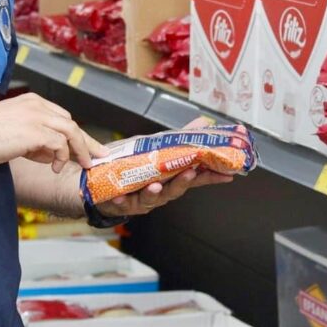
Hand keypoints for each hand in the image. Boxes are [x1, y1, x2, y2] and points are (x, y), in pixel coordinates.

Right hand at [0, 93, 104, 173]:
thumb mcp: (13, 132)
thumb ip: (34, 139)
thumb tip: (51, 154)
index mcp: (31, 102)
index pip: (62, 116)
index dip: (76, 134)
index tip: (87, 146)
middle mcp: (37, 105)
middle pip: (71, 123)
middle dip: (86, 142)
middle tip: (96, 157)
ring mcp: (37, 117)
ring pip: (71, 132)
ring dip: (80, 150)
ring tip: (84, 165)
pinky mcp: (35, 131)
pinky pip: (60, 144)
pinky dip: (61, 157)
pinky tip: (54, 167)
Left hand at [96, 117, 239, 216]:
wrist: (97, 182)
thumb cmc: (130, 166)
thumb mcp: (154, 147)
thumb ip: (179, 138)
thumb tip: (204, 123)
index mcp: (169, 178)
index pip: (195, 178)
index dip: (211, 177)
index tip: (228, 174)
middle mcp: (158, 192)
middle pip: (175, 190)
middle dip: (183, 183)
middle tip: (190, 174)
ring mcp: (139, 199)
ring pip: (150, 199)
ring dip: (154, 193)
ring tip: (156, 186)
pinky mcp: (119, 202)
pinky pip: (120, 203)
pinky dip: (121, 201)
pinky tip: (120, 196)